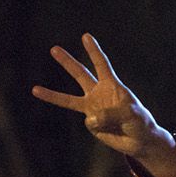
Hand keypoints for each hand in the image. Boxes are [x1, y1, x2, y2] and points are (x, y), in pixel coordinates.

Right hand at [33, 34, 175, 176]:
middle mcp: (99, 94)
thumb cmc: (140, 122)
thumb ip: (110, 114)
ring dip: (52, 95)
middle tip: (54, 48)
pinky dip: (99, 127)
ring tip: (34, 89)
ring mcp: (93, 108)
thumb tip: (89, 119)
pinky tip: (109, 130)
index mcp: (112, 86)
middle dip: (67, 62)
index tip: (86, 36)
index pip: (101, 65)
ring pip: (70, 100)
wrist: (140, 140)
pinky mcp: (91, 123)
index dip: (94, 51)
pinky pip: (90, 124)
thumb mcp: (131, 114)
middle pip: (80, 75)